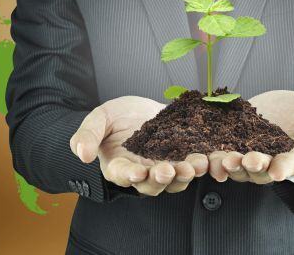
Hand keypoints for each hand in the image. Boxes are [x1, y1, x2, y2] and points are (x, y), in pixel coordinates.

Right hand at [70, 96, 208, 195]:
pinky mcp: (182, 156)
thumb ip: (87, 135)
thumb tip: (82, 153)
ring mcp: (164, 165)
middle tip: (170, 170)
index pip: (123, 174)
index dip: (130, 175)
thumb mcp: (99, 119)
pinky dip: (202, 164)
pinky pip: (193, 164)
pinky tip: (211, 158)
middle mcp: (143, 172)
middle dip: (162, 178)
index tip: (137, 172)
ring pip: (176, 179)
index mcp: (119, 166)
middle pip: (152, 184)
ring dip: (186, 174)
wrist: (137, 110)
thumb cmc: (114, 118)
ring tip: (195, 165)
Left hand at [208, 90, 293, 183]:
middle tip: (247, 161)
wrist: (281, 110)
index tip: (278, 169)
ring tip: (224, 160)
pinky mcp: (231, 146)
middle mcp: (269, 162)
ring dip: (230, 166)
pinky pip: (221, 155)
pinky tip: (205, 155)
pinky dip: (213, 157)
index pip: (288, 165)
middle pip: (260, 171)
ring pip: (238, 167)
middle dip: (253, 167)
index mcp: (292, 157)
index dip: (283, 168)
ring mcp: (248, 156)